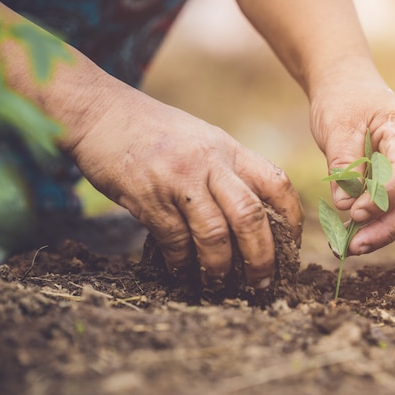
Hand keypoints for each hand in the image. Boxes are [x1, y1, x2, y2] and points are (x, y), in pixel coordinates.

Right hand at [65, 83, 302, 286]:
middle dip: (261, 255)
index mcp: (229, 149)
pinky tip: (181, 269)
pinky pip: (173, 239)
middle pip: (250, 215)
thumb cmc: (155, 130)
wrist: (102, 112)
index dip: (292, 219)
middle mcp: (209, 163)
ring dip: (219, 266)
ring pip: (214, 233)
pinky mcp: (147, 196)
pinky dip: (180, 261)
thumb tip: (250, 214)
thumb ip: (226, 169)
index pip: (276, 183)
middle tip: (262, 280)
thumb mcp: (202, 138)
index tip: (291, 246)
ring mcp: (178, 179)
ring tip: (219, 282)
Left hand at [310, 66, 394, 254]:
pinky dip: (375, 224)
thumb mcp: (337, 125)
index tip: (356, 213)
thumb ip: (344, 163)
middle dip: (388, 227)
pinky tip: (351, 237)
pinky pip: (394, 207)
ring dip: (382, 232)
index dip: (387, 197)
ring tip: (350, 248)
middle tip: (355, 246)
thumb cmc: (343, 101)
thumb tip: (346, 204)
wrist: (347, 88)